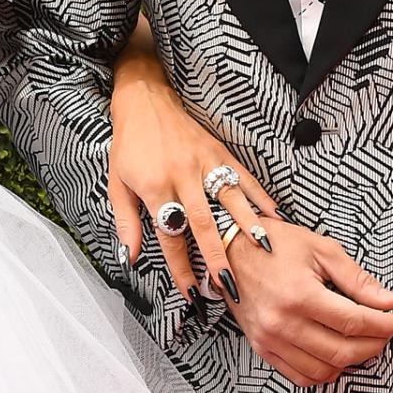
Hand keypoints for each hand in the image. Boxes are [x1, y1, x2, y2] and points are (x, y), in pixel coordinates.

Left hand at [109, 44, 279, 300]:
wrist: (144, 100)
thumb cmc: (129, 146)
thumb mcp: (117, 184)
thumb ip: (126, 222)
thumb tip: (128, 258)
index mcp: (155, 187)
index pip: (170, 235)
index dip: (180, 267)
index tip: (191, 292)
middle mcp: (182, 176)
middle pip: (204, 223)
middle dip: (217, 256)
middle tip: (230, 284)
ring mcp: (205, 163)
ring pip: (231, 200)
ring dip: (248, 227)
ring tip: (265, 252)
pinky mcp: (220, 152)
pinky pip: (243, 178)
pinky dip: (261, 197)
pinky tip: (276, 217)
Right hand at [225, 220, 392, 386]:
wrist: (229, 251)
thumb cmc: (273, 244)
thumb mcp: (321, 250)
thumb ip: (357, 279)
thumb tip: (388, 301)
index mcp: (299, 294)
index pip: (353, 322)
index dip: (384, 325)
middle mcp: (283, 322)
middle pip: (342, 351)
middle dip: (374, 345)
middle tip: (386, 334)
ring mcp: (270, 339)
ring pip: (323, 370)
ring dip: (351, 362)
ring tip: (364, 344)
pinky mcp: (262, 347)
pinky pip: (299, 376)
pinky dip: (324, 373)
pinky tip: (336, 358)